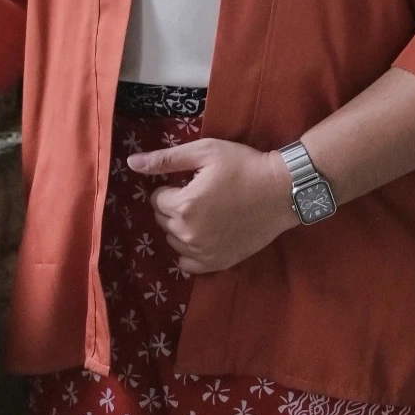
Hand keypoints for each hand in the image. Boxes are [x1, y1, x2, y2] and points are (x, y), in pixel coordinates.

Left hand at [126, 138, 295, 274]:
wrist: (282, 191)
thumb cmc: (244, 165)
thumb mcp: (205, 152)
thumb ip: (166, 159)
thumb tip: (131, 163)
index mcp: (184, 206)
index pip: (157, 199)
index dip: (172, 187)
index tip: (192, 181)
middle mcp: (190, 234)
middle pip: (163, 220)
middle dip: (175, 206)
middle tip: (200, 194)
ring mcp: (204, 252)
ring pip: (174, 240)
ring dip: (182, 226)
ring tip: (206, 212)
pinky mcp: (218, 263)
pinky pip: (188, 263)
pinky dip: (190, 250)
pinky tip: (205, 234)